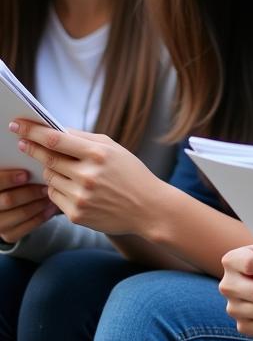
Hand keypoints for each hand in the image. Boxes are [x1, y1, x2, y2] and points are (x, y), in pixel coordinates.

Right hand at [0, 168, 55, 242]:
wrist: (13, 200)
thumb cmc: (15, 181)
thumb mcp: (12, 172)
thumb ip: (18, 166)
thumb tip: (32, 153)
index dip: (8, 179)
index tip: (25, 175)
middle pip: (8, 200)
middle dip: (30, 192)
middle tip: (46, 186)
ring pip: (20, 214)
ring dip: (39, 203)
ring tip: (52, 194)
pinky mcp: (9, 235)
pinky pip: (27, 227)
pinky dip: (42, 216)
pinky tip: (52, 207)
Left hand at [11, 119, 158, 234]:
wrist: (148, 207)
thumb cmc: (131, 174)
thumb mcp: (114, 149)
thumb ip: (85, 138)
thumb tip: (55, 130)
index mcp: (98, 154)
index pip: (56, 140)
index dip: (33, 131)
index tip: (17, 125)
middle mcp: (88, 175)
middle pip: (47, 159)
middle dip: (32, 149)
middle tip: (22, 143)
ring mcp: (81, 196)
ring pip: (49, 179)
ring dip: (51, 172)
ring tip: (68, 171)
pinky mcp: (76, 214)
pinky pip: (54, 197)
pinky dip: (59, 189)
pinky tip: (75, 188)